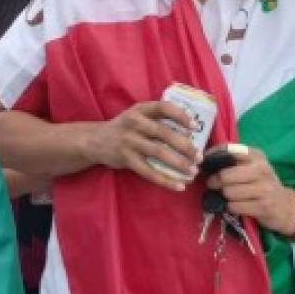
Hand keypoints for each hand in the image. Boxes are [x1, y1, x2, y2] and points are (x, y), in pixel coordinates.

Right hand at [84, 100, 201, 189]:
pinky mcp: (125, 158)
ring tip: (193, 172)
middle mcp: (134, 123)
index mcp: (140, 110)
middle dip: (185, 146)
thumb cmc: (125, 128)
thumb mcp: (137, 116)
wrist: (95, 140)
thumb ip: (158, 120)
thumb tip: (191, 134)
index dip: (181, 116)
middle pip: (164, 133)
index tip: (194, 127)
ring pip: (159, 152)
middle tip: (199, 157)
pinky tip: (179, 186)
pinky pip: (149, 171)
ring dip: (179, 163)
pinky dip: (166, 180)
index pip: (163, 107)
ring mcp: (129, 140)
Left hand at [207, 146, 294, 235]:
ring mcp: (264, 188)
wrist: (286, 206)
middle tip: (214, 185)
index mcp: (256, 155)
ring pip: (228, 192)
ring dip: (224, 196)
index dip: (212, 157)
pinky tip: (237, 205)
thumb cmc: (261, 183)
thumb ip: (230, 160)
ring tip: (229, 196)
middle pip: (225, 175)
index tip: (205, 164)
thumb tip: (202, 160)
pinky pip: (234, 206)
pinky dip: (231, 207)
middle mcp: (262, 168)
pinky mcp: (264, 206)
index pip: (227, 150)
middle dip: (215, 182)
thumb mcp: (250, 166)